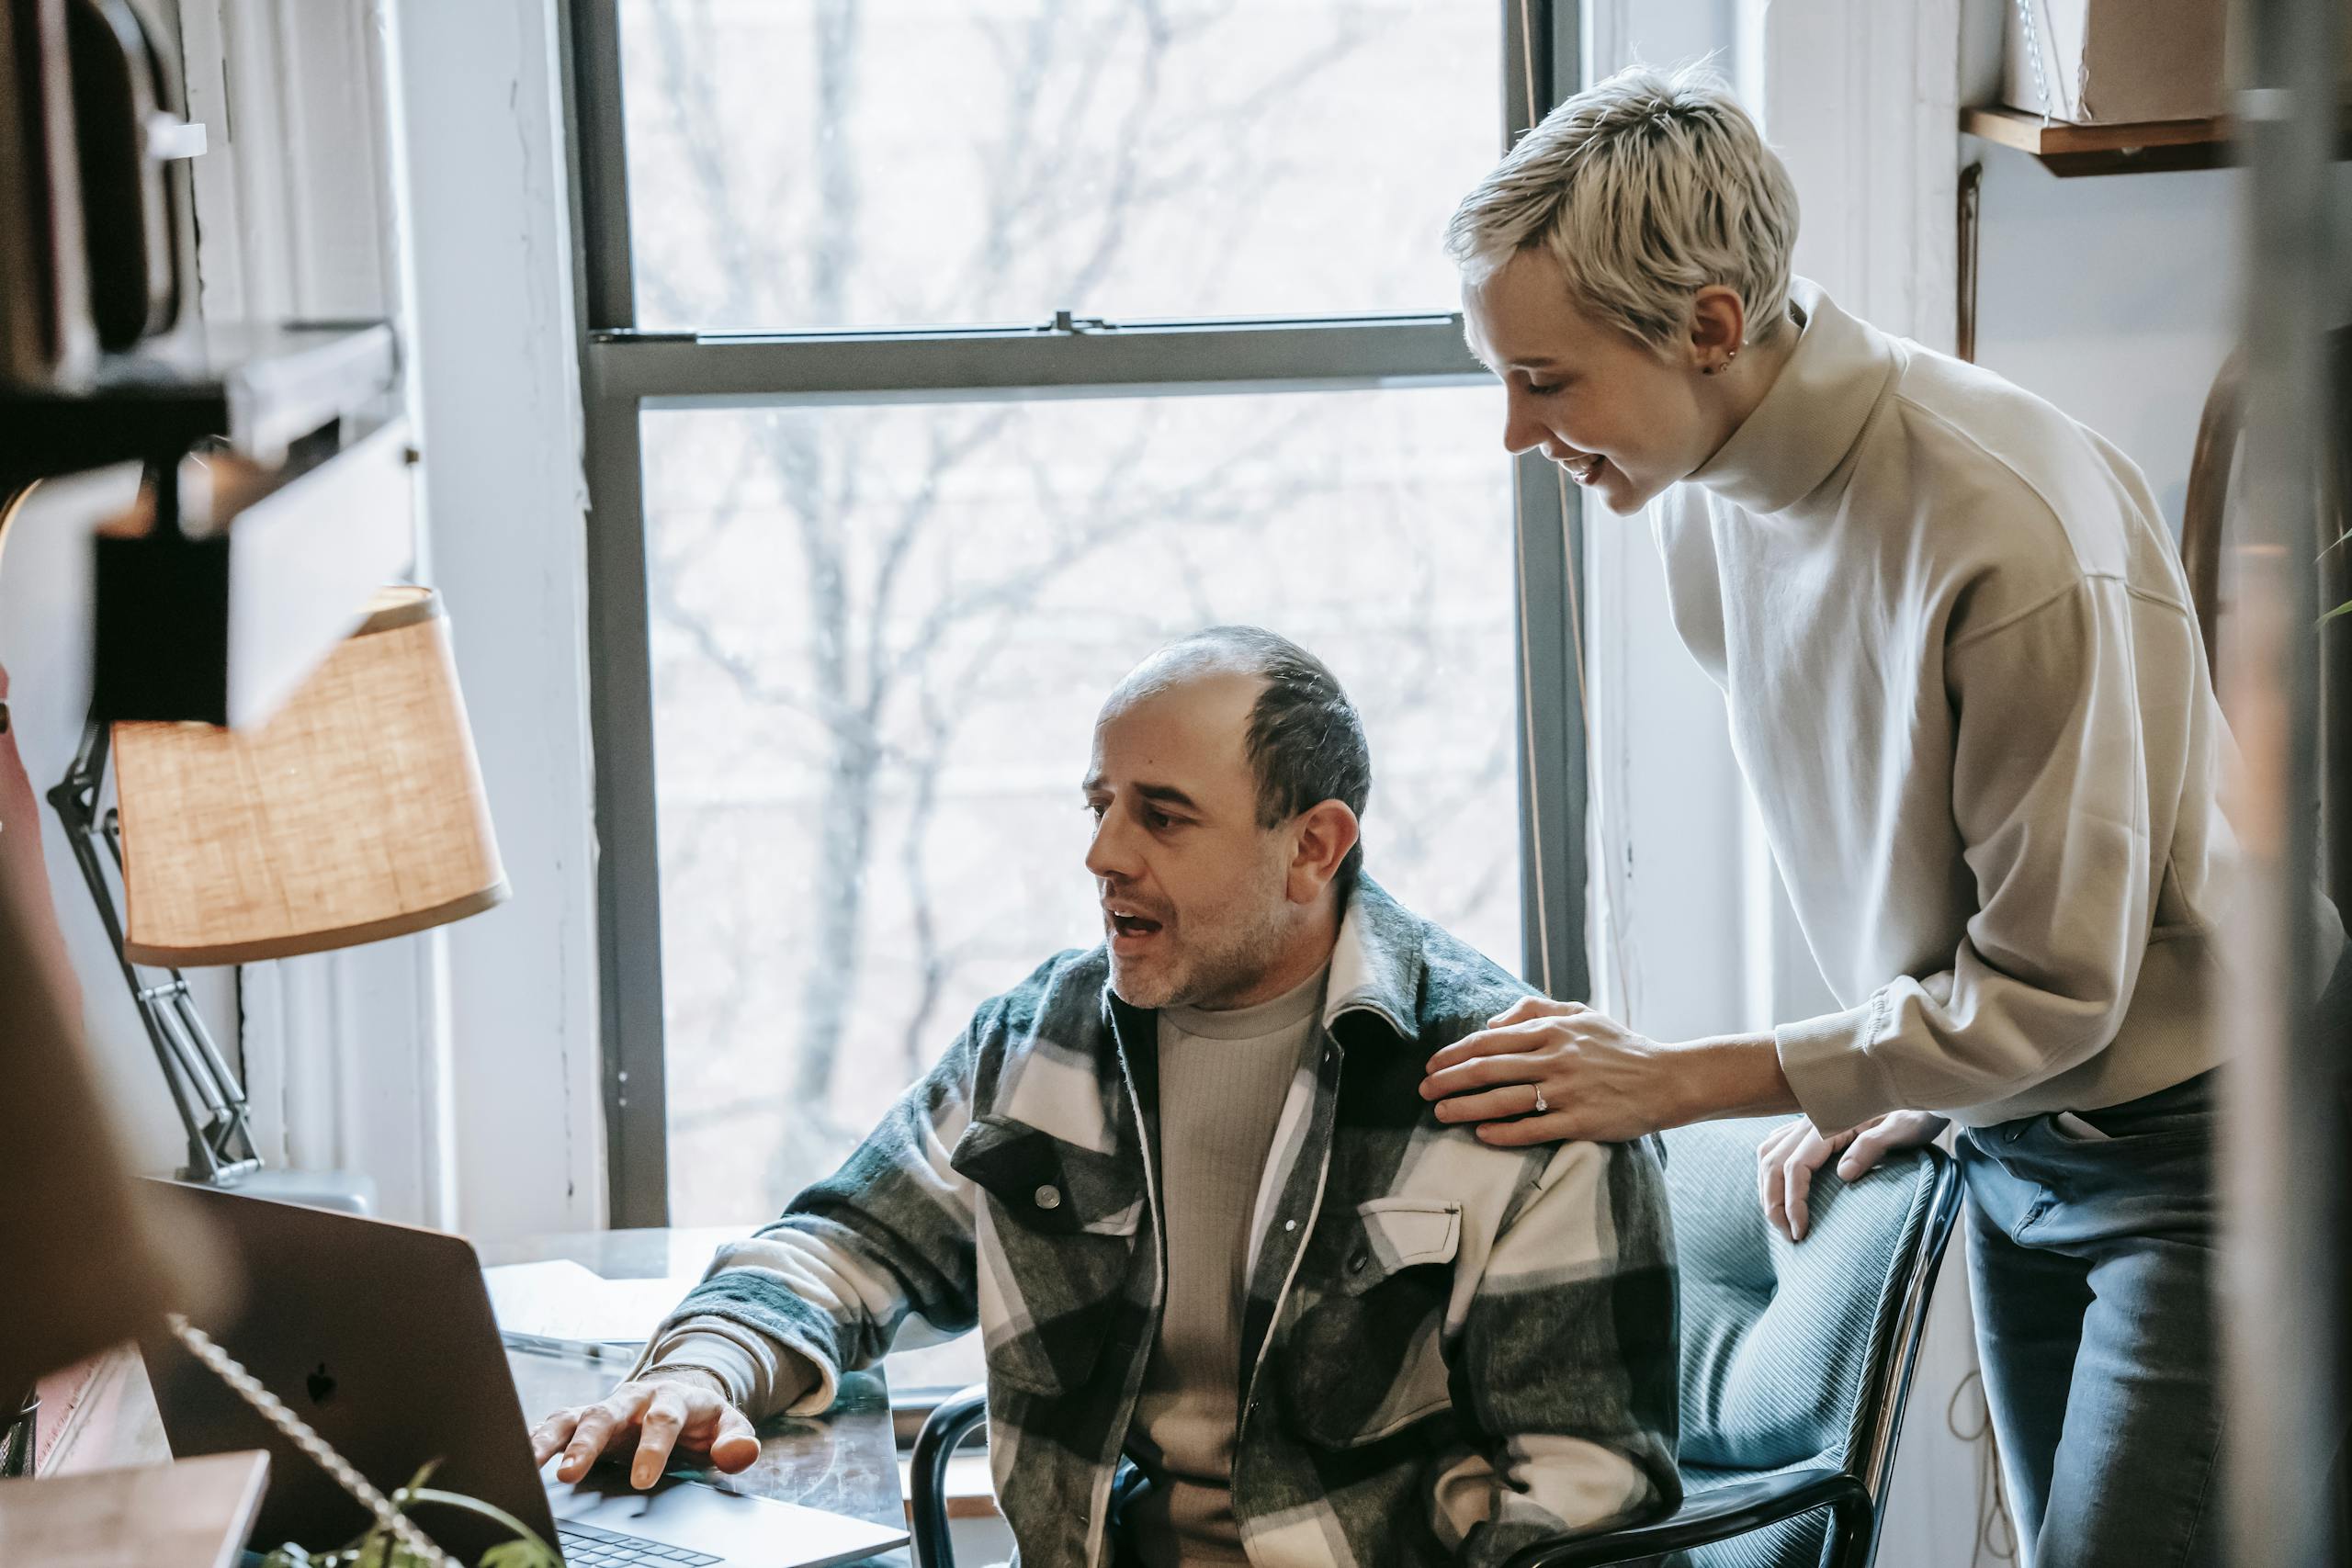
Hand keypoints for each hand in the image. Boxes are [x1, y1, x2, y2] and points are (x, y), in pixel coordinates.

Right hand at [530, 1370, 760, 1489]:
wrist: (680, 1395)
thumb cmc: (701, 1419)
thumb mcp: (727, 1425)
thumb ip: (736, 1440)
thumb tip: (742, 1454)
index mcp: (671, 1399)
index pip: (663, 1420)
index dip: (653, 1449)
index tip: (643, 1480)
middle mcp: (633, 1399)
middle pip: (608, 1414)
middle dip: (588, 1443)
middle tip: (570, 1474)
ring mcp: (606, 1408)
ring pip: (574, 1417)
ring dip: (551, 1440)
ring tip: (530, 1465)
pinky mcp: (583, 1418)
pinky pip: (556, 1425)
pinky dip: (536, 1438)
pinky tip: (518, 1457)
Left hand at [1420, 997, 1677, 1145]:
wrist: (1666, 1078)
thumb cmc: (1619, 1046)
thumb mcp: (1580, 1014)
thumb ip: (1535, 1010)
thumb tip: (1491, 1022)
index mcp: (1552, 1030)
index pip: (1490, 1040)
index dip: (1455, 1053)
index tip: (1431, 1064)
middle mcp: (1556, 1058)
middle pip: (1489, 1068)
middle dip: (1450, 1080)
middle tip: (1423, 1091)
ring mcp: (1568, 1091)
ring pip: (1505, 1100)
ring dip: (1467, 1107)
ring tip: (1441, 1113)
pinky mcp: (1581, 1121)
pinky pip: (1535, 1128)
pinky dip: (1505, 1132)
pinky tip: (1482, 1135)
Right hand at [1756, 1110, 1946, 1241]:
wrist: (1919, 1086)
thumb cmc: (1916, 1112)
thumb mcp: (1902, 1130)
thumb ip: (1871, 1148)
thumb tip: (1843, 1175)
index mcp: (1830, 1122)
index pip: (1796, 1166)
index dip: (1792, 1201)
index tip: (1800, 1232)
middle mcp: (1812, 1119)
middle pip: (1773, 1162)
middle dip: (1773, 1202)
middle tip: (1787, 1234)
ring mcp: (1808, 1120)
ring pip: (1768, 1154)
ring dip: (1767, 1187)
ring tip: (1779, 1218)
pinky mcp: (1811, 1124)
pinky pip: (1776, 1145)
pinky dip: (1771, 1170)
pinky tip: (1780, 1187)